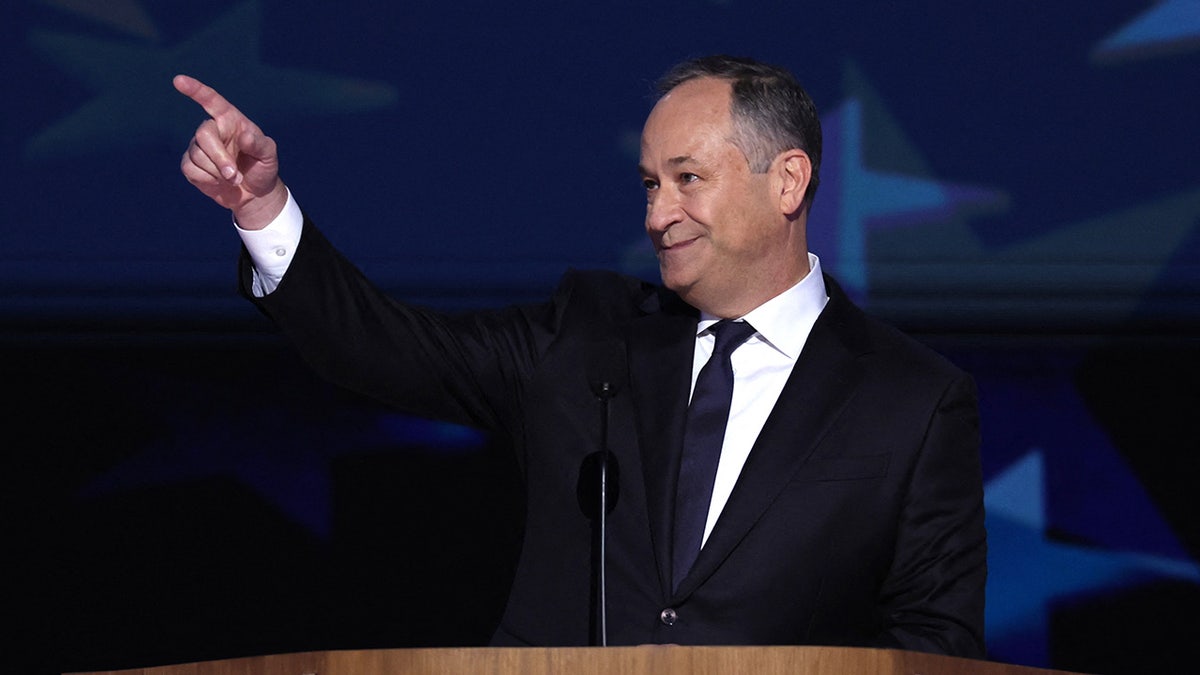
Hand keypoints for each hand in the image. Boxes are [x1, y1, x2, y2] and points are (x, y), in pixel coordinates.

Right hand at [175, 74, 287, 229]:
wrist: (254, 194)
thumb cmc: (263, 168)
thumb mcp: (269, 156)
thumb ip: (259, 144)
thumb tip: (244, 136)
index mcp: (230, 120)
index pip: (211, 101)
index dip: (195, 90)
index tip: (179, 80)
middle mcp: (213, 130)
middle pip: (203, 135)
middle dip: (219, 158)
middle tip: (234, 175)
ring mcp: (199, 147)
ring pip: (197, 156)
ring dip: (217, 173)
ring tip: (233, 179)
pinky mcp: (191, 164)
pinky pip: (189, 169)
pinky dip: (207, 180)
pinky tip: (218, 182)